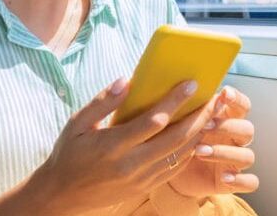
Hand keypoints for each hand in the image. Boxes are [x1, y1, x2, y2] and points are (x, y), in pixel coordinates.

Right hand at [24, 77, 219, 215]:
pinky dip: (190, 151)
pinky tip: (198, 135)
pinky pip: (175, 168)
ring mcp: (140, 179)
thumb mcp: (76, 123)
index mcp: (112, 146)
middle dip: (199, 116)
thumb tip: (127, 80)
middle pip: (175, 139)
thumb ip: (102, 102)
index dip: (175, 101)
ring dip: (200, 133)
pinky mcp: (145, 187)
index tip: (192, 84)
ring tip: (212, 113)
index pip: (153, 121)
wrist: (62, 195)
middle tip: (214, 97)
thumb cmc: (69, 154)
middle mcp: (130, 165)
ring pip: (180, 155)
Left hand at [167, 86, 258, 199]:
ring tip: (200, 152)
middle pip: (247, 129)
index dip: (237, 99)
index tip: (224, 93)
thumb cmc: (177, 139)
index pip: (243, 105)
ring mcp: (235, 161)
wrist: (170, 170)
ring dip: (226, 152)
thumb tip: (180, 85)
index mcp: (226, 120)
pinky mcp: (233, 181)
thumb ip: (187, 108)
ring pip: (247, 155)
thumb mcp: (180, 122)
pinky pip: (250, 182)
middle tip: (204, 126)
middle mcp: (235, 139)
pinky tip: (224, 177)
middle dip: (227, 127)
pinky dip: (240, 180)